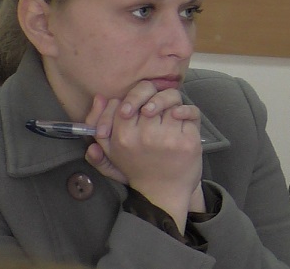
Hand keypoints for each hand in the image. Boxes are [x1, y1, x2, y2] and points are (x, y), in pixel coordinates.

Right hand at [83, 84, 197, 182]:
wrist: (164, 192)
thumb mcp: (111, 152)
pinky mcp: (188, 141)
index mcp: (123, 138)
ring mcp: (168, 138)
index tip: (140, 107)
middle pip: (149, 96)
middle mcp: (145, 136)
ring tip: (169, 114)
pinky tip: (181, 117)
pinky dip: (187, 111)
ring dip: (171, 104)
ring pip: (170, 101)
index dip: (134, 97)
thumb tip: (100, 97)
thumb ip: (100, 126)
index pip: (125, 101)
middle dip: (154, 97)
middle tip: (155, 107)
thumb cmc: (137, 169)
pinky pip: (189, 112)